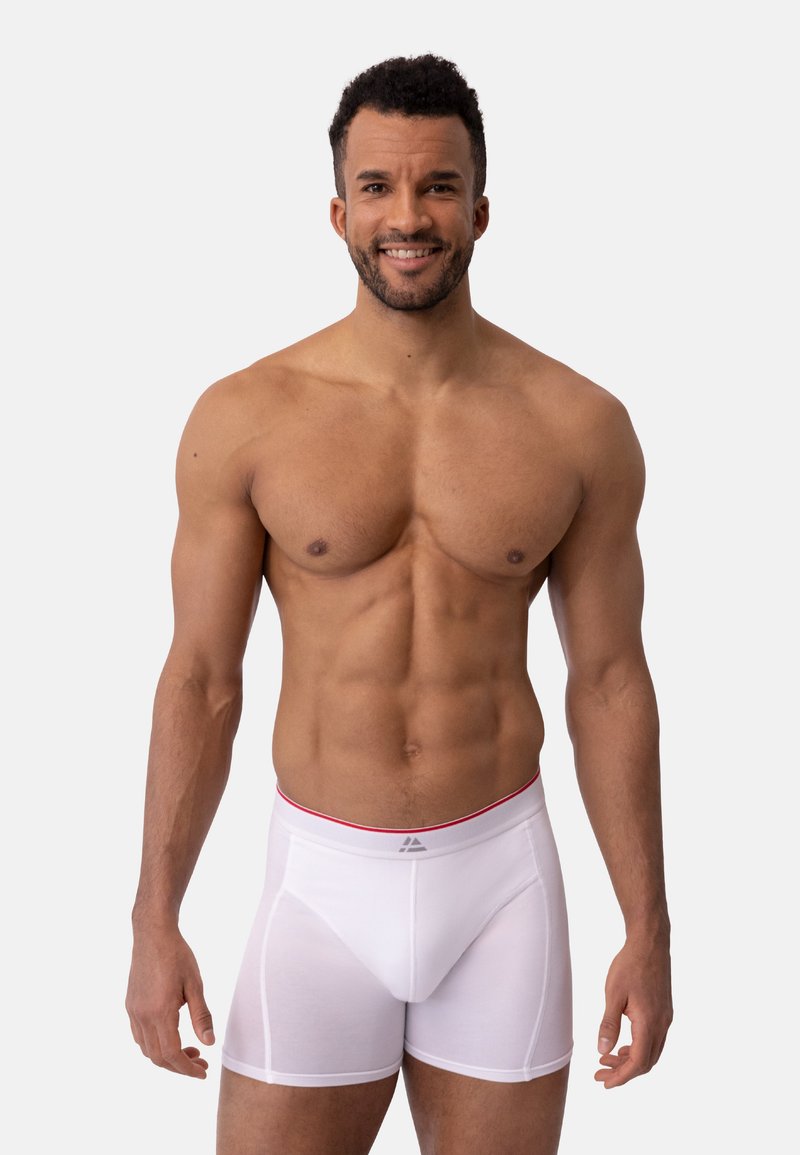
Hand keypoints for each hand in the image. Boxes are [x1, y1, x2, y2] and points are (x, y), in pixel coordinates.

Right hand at [126, 924, 214, 1078]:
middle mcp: (142, 1016)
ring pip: (146, 1049)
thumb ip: (202, 1016)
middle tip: (200, 1064)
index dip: (187, 1068)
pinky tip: (170, 1037)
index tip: (203, 1072)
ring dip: (166, 1057)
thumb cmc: (177, 955)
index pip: (172, 1054)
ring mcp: (133, 1011)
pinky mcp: (130, 1005)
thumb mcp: (195, 984)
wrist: (152, 934)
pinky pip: (139, 1036)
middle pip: (157, 1057)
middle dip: (179, 1066)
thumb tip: (209, 1043)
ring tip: (189, 1051)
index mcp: (160, 1012)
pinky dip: (154, 1045)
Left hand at [595, 932, 671, 1088]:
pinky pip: (654, 1040)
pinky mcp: (664, 1011)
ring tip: (606, 1058)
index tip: (604, 1082)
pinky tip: (622, 1044)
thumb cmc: (630, 965)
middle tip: (600, 1072)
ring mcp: (665, 1018)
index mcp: (649, 1022)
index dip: (621, 1077)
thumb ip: (608, 1024)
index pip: (638, 1062)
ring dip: (630, 1060)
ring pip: (651, 1052)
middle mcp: (662, 1024)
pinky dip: (638, 1048)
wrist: (650, 943)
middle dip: (624, 1072)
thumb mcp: (613, 994)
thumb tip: (602, 1050)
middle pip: (646, 1062)